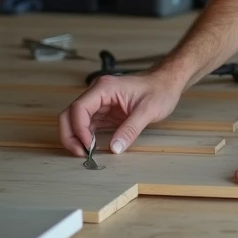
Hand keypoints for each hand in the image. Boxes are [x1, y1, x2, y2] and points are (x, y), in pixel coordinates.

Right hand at [57, 71, 181, 155]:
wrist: (167, 83)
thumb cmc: (160, 90)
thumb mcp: (148, 110)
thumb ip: (131, 129)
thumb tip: (115, 148)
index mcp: (105, 87)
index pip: (79, 108)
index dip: (79, 129)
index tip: (88, 146)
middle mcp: (98, 93)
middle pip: (70, 114)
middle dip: (70, 134)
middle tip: (79, 154)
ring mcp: (100, 102)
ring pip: (75, 120)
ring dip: (76, 137)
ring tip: (84, 153)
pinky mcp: (104, 111)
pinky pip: (87, 124)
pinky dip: (85, 136)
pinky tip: (91, 147)